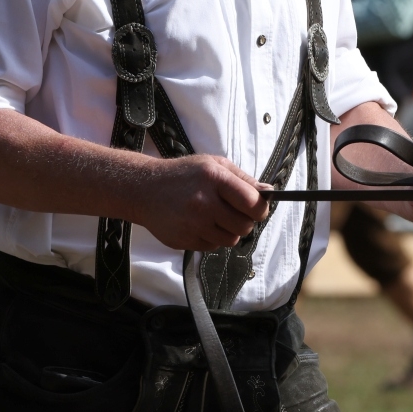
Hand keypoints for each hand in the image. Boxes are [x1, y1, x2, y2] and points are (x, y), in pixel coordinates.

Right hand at [129, 155, 269, 251]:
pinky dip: (211, 238)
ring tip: (214, 217)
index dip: (260, 208)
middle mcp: (204, 202)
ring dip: (228, 232)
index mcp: (214, 178)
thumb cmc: (183, 174)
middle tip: (233, 213)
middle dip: (244, 221)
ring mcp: (193, 224)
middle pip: (244, 226)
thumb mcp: (213, 164)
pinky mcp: (184, 240)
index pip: (253, 203)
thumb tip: (269, 192)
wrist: (143, 189)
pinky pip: (212, 247)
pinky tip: (198, 224)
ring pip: (230, 240)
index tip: (257, 209)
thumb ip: (242, 178)